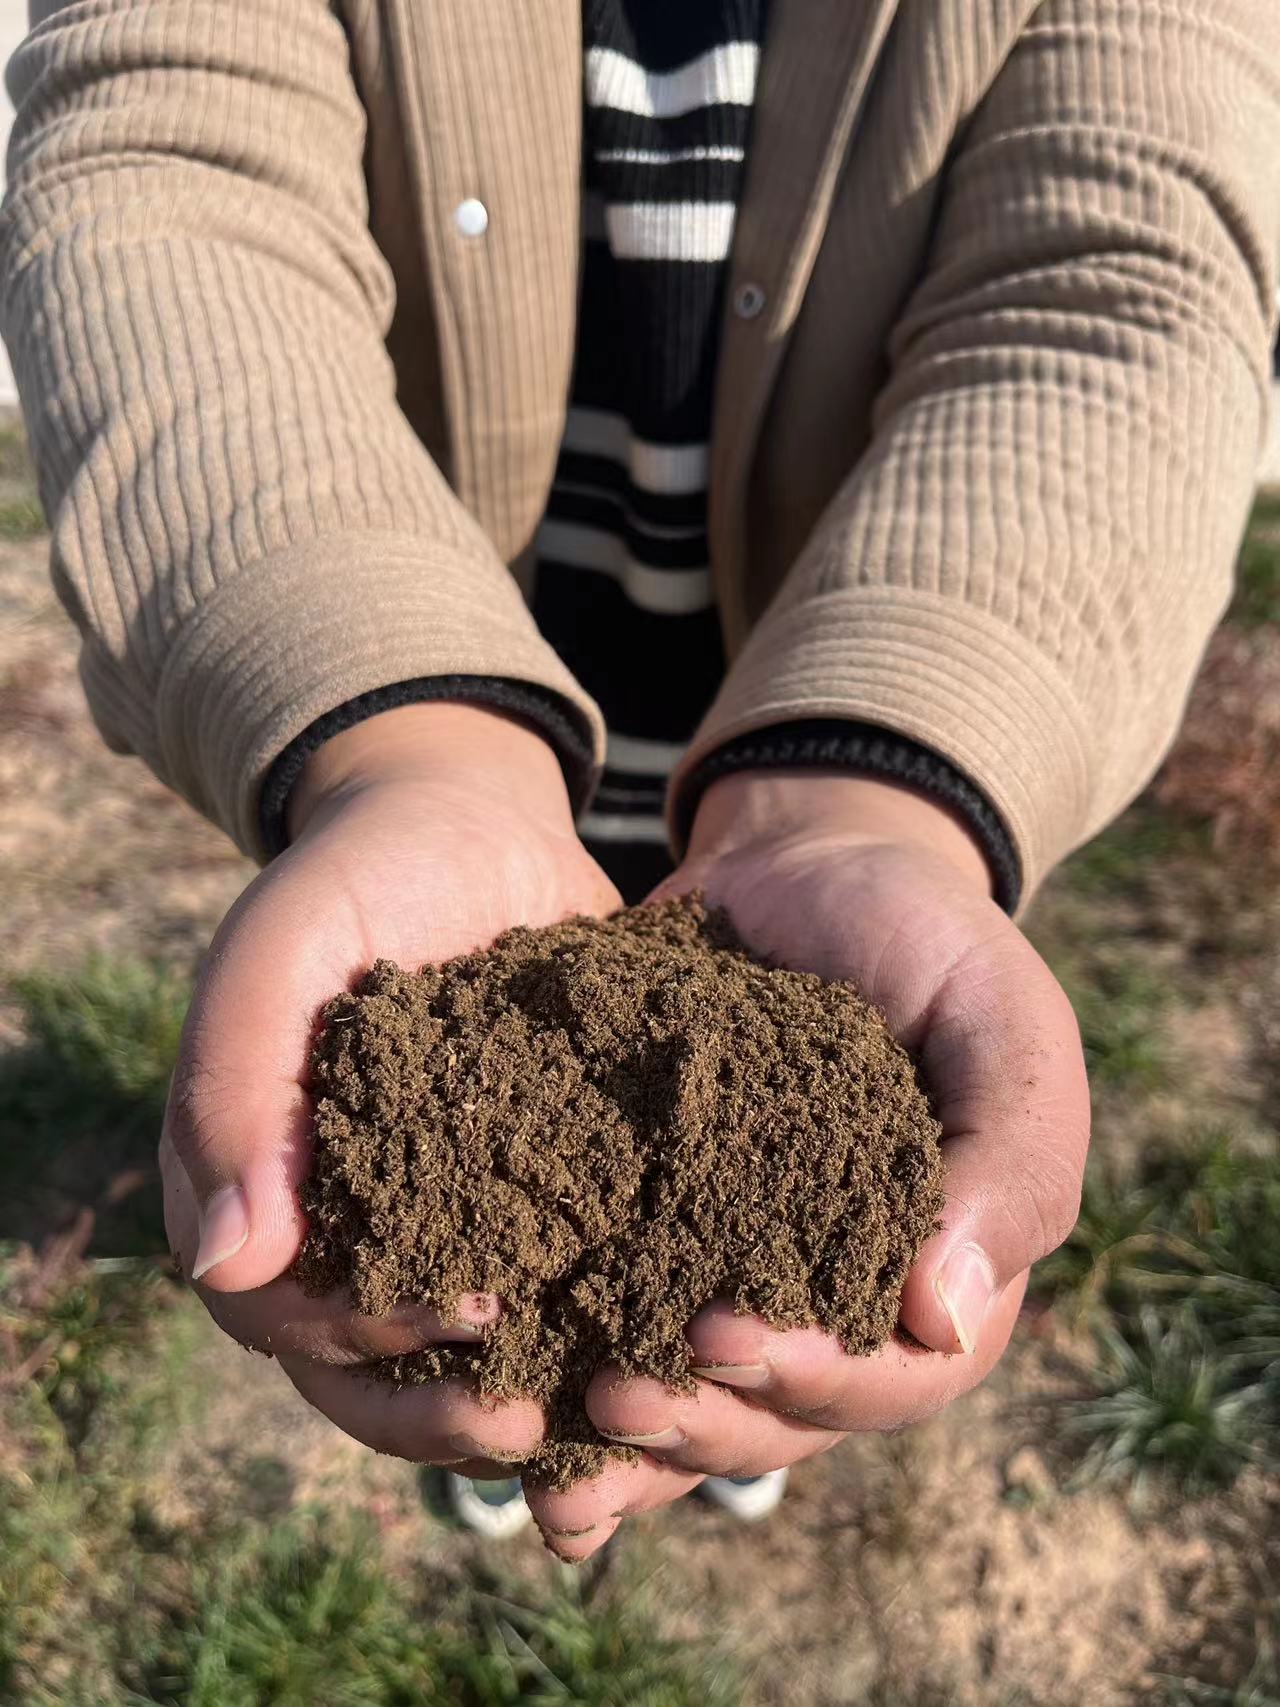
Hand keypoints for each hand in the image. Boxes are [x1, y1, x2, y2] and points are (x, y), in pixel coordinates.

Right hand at [160, 702, 618, 1478]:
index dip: (363, 1339)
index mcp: (263, 1190)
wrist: (467, 825)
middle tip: (532, 1425)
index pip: (290, 1313)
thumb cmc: (354, 879)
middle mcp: (350, 1227)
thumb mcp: (280, 952)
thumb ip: (234, 1089)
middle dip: (444, 1413)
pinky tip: (670, 1351)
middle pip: (372, 1369)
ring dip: (526, 1399)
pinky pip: (556, 1289)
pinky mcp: (537, 1199)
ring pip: (466, 1354)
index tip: (461, 1321)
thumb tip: (227, 1268)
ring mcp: (444, 1221)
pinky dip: (600, 1335)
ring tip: (609, 1415)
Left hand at [523, 772, 1089, 1558]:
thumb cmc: (925, 936)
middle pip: (780, 1418)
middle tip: (619, 1397)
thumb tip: (947, 1318)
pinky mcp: (652, 1235)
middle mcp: (841, 1300)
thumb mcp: (1001, 1019)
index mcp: (942, 1269)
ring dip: (632, 1441)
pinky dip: (569, 1394)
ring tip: (551, 1434)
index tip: (727, 1336)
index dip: (816, 1379)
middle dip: (700, 1421)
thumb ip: (1013, 1156)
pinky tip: (510, 1432)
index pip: (895, 1376)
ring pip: (697, 1404)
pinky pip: (618, 1335)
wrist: (808, 865)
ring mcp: (741, 1275)